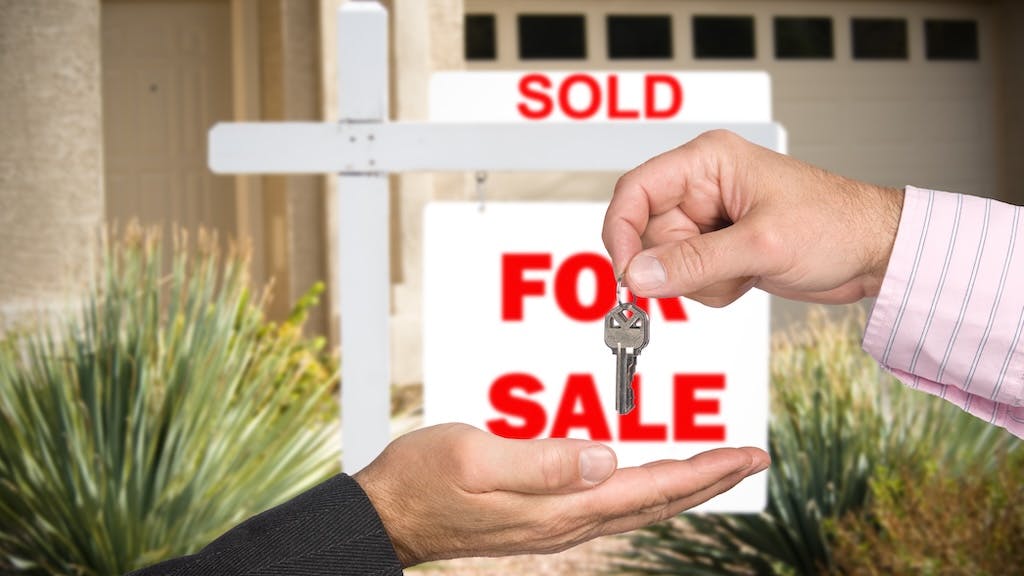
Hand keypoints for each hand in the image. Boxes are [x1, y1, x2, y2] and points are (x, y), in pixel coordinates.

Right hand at [353, 423, 768, 566]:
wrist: (390, 514)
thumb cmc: (424, 481)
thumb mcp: (475, 459)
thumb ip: (542, 460)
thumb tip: (607, 457)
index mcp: (560, 506)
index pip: (650, 488)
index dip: (703, 472)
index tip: (746, 455)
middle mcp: (567, 522)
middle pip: (656, 502)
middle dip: (708, 481)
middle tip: (750, 460)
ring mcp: (555, 523)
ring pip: (639, 506)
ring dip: (683, 486)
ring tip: (714, 468)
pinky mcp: (542, 518)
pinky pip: (612, 506)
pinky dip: (646, 489)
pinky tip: (648, 478)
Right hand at [602, 130, 904, 305]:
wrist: (874, 253)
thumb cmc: (835, 225)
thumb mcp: (761, 245)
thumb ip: (694, 263)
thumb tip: (639, 276)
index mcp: (707, 163)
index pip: (635, 191)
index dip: (621, 231)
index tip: (627, 272)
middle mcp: (701, 187)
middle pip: (648, 235)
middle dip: (679, 266)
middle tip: (719, 272)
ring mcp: (709, 220)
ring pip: (667, 263)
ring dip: (701, 281)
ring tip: (745, 271)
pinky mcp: (718, 247)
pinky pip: (689, 278)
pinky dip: (714, 288)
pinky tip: (748, 277)